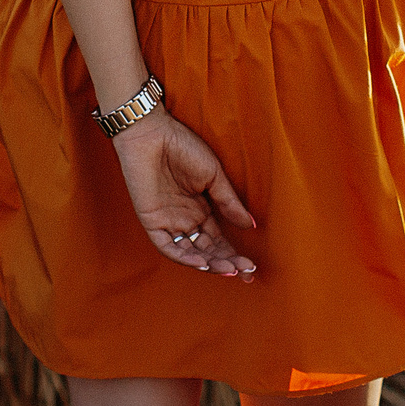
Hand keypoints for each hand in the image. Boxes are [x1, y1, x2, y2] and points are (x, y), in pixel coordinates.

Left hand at [111, 110, 258, 279]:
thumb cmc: (182, 146)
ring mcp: (168, 222)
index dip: (234, 254)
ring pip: (190, 253)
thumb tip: (249, 225)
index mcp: (200, 209)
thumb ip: (228, 202)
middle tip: (245, 272)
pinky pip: (167, 247)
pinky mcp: (152, 222)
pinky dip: (184, 257)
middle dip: (226, 262)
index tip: (252, 266)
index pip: (218, 240)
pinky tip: (202, 263)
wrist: (152, 133)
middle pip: (207, 250)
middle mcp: (185, 219)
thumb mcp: (213, 175)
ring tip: (229, 268)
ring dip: (209, 263)